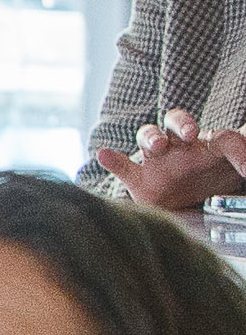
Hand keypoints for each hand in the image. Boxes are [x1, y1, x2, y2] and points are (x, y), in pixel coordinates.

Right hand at [107, 110, 245, 215]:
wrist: (190, 213)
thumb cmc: (216, 186)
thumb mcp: (236, 174)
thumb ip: (245, 160)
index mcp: (212, 145)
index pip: (225, 137)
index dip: (238, 150)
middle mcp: (183, 147)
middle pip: (177, 121)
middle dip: (182, 123)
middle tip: (190, 134)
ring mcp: (158, 162)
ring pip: (149, 137)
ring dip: (151, 137)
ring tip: (156, 147)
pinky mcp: (139, 181)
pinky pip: (124, 168)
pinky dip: (112, 160)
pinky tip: (103, 154)